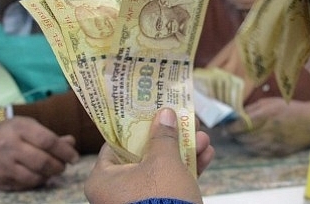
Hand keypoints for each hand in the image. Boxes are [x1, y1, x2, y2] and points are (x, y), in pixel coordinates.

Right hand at [0, 117, 78, 190]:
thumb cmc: (11, 133)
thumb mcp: (29, 127)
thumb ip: (50, 136)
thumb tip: (71, 143)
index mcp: (19, 128)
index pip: (48, 141)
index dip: (64, 151)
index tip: (74, 157)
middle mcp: (9, 146)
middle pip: (42, 161)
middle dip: (59, 166)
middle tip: (64, 166)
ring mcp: (3, 164)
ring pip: (34, 177)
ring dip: (49, 176)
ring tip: (53, 170)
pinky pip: (24, 185)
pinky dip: (36, 182)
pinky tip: (39, 175)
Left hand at [84, 108, 213, 203]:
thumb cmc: (160, 197)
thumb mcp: (164, 161)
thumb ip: (164, 136)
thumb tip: (165, 113)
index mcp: (103, 179)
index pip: (116, 144)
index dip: (137, 126)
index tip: (152, 113)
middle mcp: (114, 194)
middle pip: (143, 156)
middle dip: (169, 139)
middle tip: (184, 123)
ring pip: (159, 171)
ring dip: (183, 154)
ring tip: (204, 139)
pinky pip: (167, 188)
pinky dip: (185, 174)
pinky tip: (207, 157)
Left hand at [225, 97, 309, 155]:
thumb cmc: (290, 109)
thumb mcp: (270, 102)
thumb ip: (252, 108)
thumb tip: (236, 113)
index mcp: (264, 116)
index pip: (239, 125)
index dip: (228, 127)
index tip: (222, 125)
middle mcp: (266, 131)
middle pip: (241, 137)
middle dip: (233, 134)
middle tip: (227, 130)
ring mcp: (272, 144)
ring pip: (248, 146)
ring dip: (241, 142)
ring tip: (237, 136)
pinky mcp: (276, 152)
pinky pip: (258, 152)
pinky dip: (251, 148)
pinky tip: (250, 142)